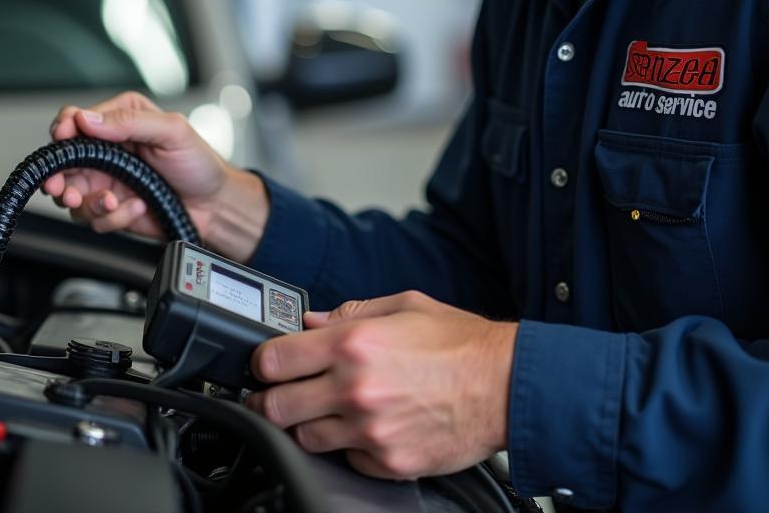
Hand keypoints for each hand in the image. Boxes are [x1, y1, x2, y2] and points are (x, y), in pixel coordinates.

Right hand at [42, 91, 267, 259]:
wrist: (214, 206)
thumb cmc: (199, 164)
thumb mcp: (173, 131)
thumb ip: (131, 121)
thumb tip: (89, 119)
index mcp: (122, 119)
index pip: (77, 118)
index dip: (64, 129)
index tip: (63, 139)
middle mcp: (109, 149)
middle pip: (63, 160)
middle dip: (59, 176)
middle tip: (63, 187)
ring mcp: (106, 180)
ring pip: (71, 193)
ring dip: (88, 202)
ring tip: (111, 200)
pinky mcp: (110, 208)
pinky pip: (92, 217)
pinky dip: (112, 216)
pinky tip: (136, 208)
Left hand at [245, 291, 517, 478]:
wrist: (505, 386)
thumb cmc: (459, 343)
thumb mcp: (404, 305)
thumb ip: (351, 311)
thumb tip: (313, 321)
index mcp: (353, 344)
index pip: (274, 359)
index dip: (263, 361)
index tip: (266, 363)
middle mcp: (354, 389)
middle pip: (276, 406)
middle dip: (268, 399)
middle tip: (276, 393)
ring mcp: (369, 432)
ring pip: (305, 438)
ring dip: (306, 424)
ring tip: (323, 409)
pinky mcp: (387, 463)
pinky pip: (346, 461)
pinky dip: (347, 447)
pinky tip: (363, 428)